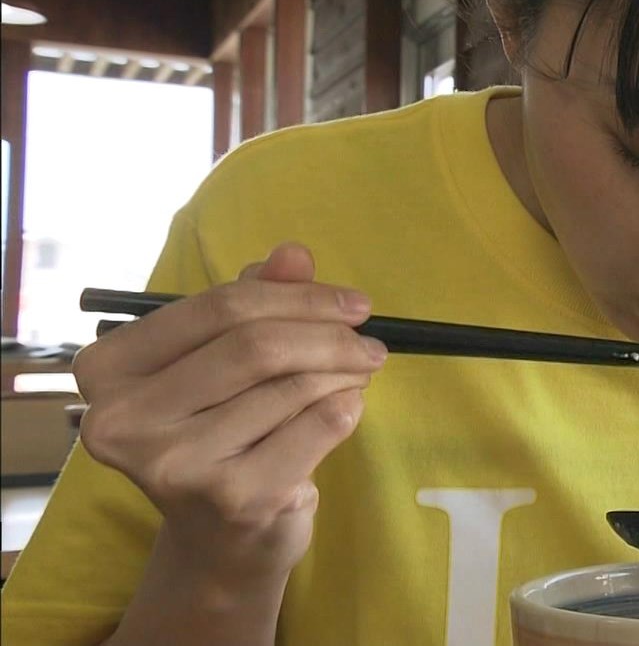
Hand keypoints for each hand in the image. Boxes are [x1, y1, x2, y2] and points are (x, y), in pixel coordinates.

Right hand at [75, 243, 385, 586]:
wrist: (220, 541)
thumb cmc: (219, 433)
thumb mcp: (224, 360)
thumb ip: (255, 302)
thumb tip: (293, 255)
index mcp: (108, 370)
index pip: (218, 307)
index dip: (298, 296)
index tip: (353, 303)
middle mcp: (125, 419)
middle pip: (257, 346)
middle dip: (330, 335)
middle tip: (370, 342)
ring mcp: (178, 464)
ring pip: (293, 386)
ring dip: (343, 372)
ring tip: (358, 373)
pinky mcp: (234, 498)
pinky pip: (318, 425)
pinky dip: (346, 408)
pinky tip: (345, 409)